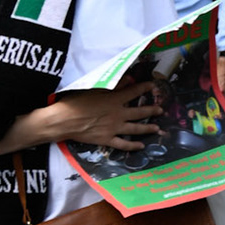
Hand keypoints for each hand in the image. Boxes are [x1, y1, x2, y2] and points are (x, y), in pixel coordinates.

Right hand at [46, 80, 162, 151]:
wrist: (63, 120)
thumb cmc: (75, 102)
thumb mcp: (93, 88)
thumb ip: (113, 85)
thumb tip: (129, 78)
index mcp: (114, 100)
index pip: (134, 92)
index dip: (144, 88)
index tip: (153, 86)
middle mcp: (118, 114)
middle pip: (139, 112)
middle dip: (152, 110)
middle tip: (161, 110)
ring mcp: (113, 128)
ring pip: (135, 128)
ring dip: (148, 128)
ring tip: (157, 128)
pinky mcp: (107, 139)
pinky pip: (123, 144)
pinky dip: (133, 145)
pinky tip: (141, 146)